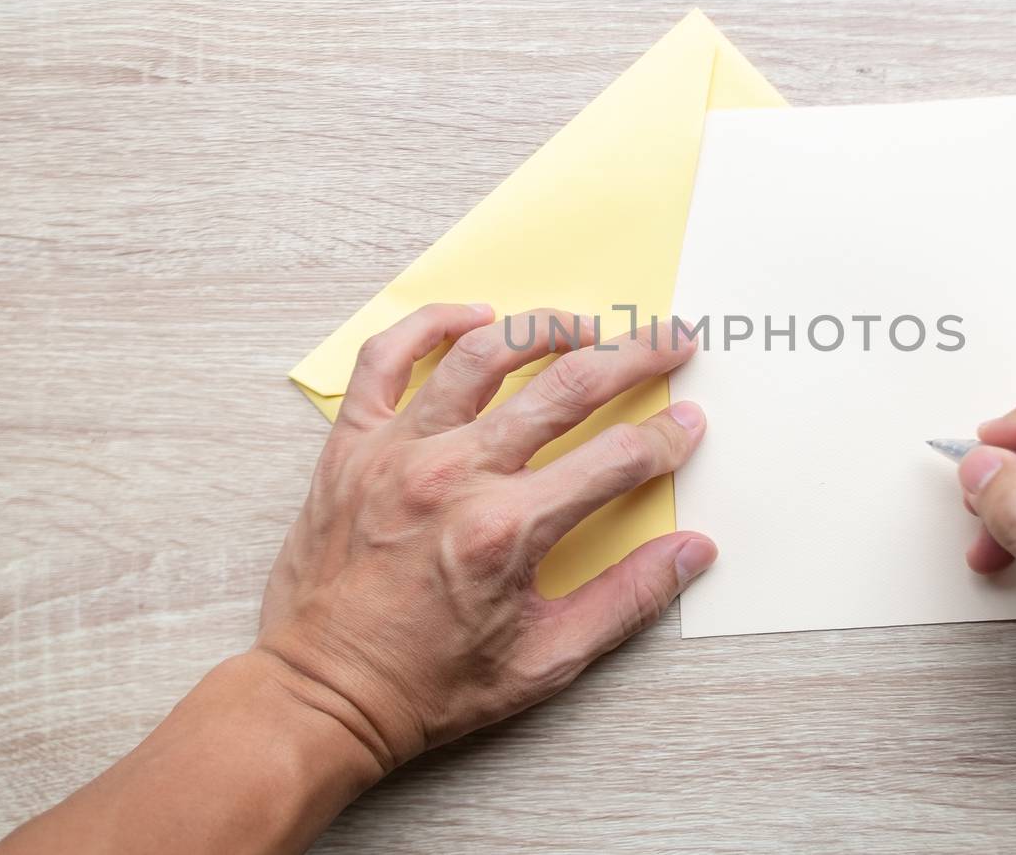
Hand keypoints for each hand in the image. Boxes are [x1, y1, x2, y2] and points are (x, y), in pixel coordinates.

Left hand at [256, 303, 715, 772]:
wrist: (322, 696)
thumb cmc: (429, 684)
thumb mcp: (545, 661)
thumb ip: (627, 599)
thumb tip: (694, 550)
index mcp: (506, 530)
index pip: (615, 460)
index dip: (666, 439)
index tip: (688, 425)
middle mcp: (453, 476)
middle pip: (565, 387)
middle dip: (634, 358)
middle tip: (673, 341)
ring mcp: (398, 452)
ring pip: (483, 355)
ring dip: (546, 328)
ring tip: (586, 325)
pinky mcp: (352, 446)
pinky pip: (386, 360)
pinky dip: (430, 326)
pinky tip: (474, 319)